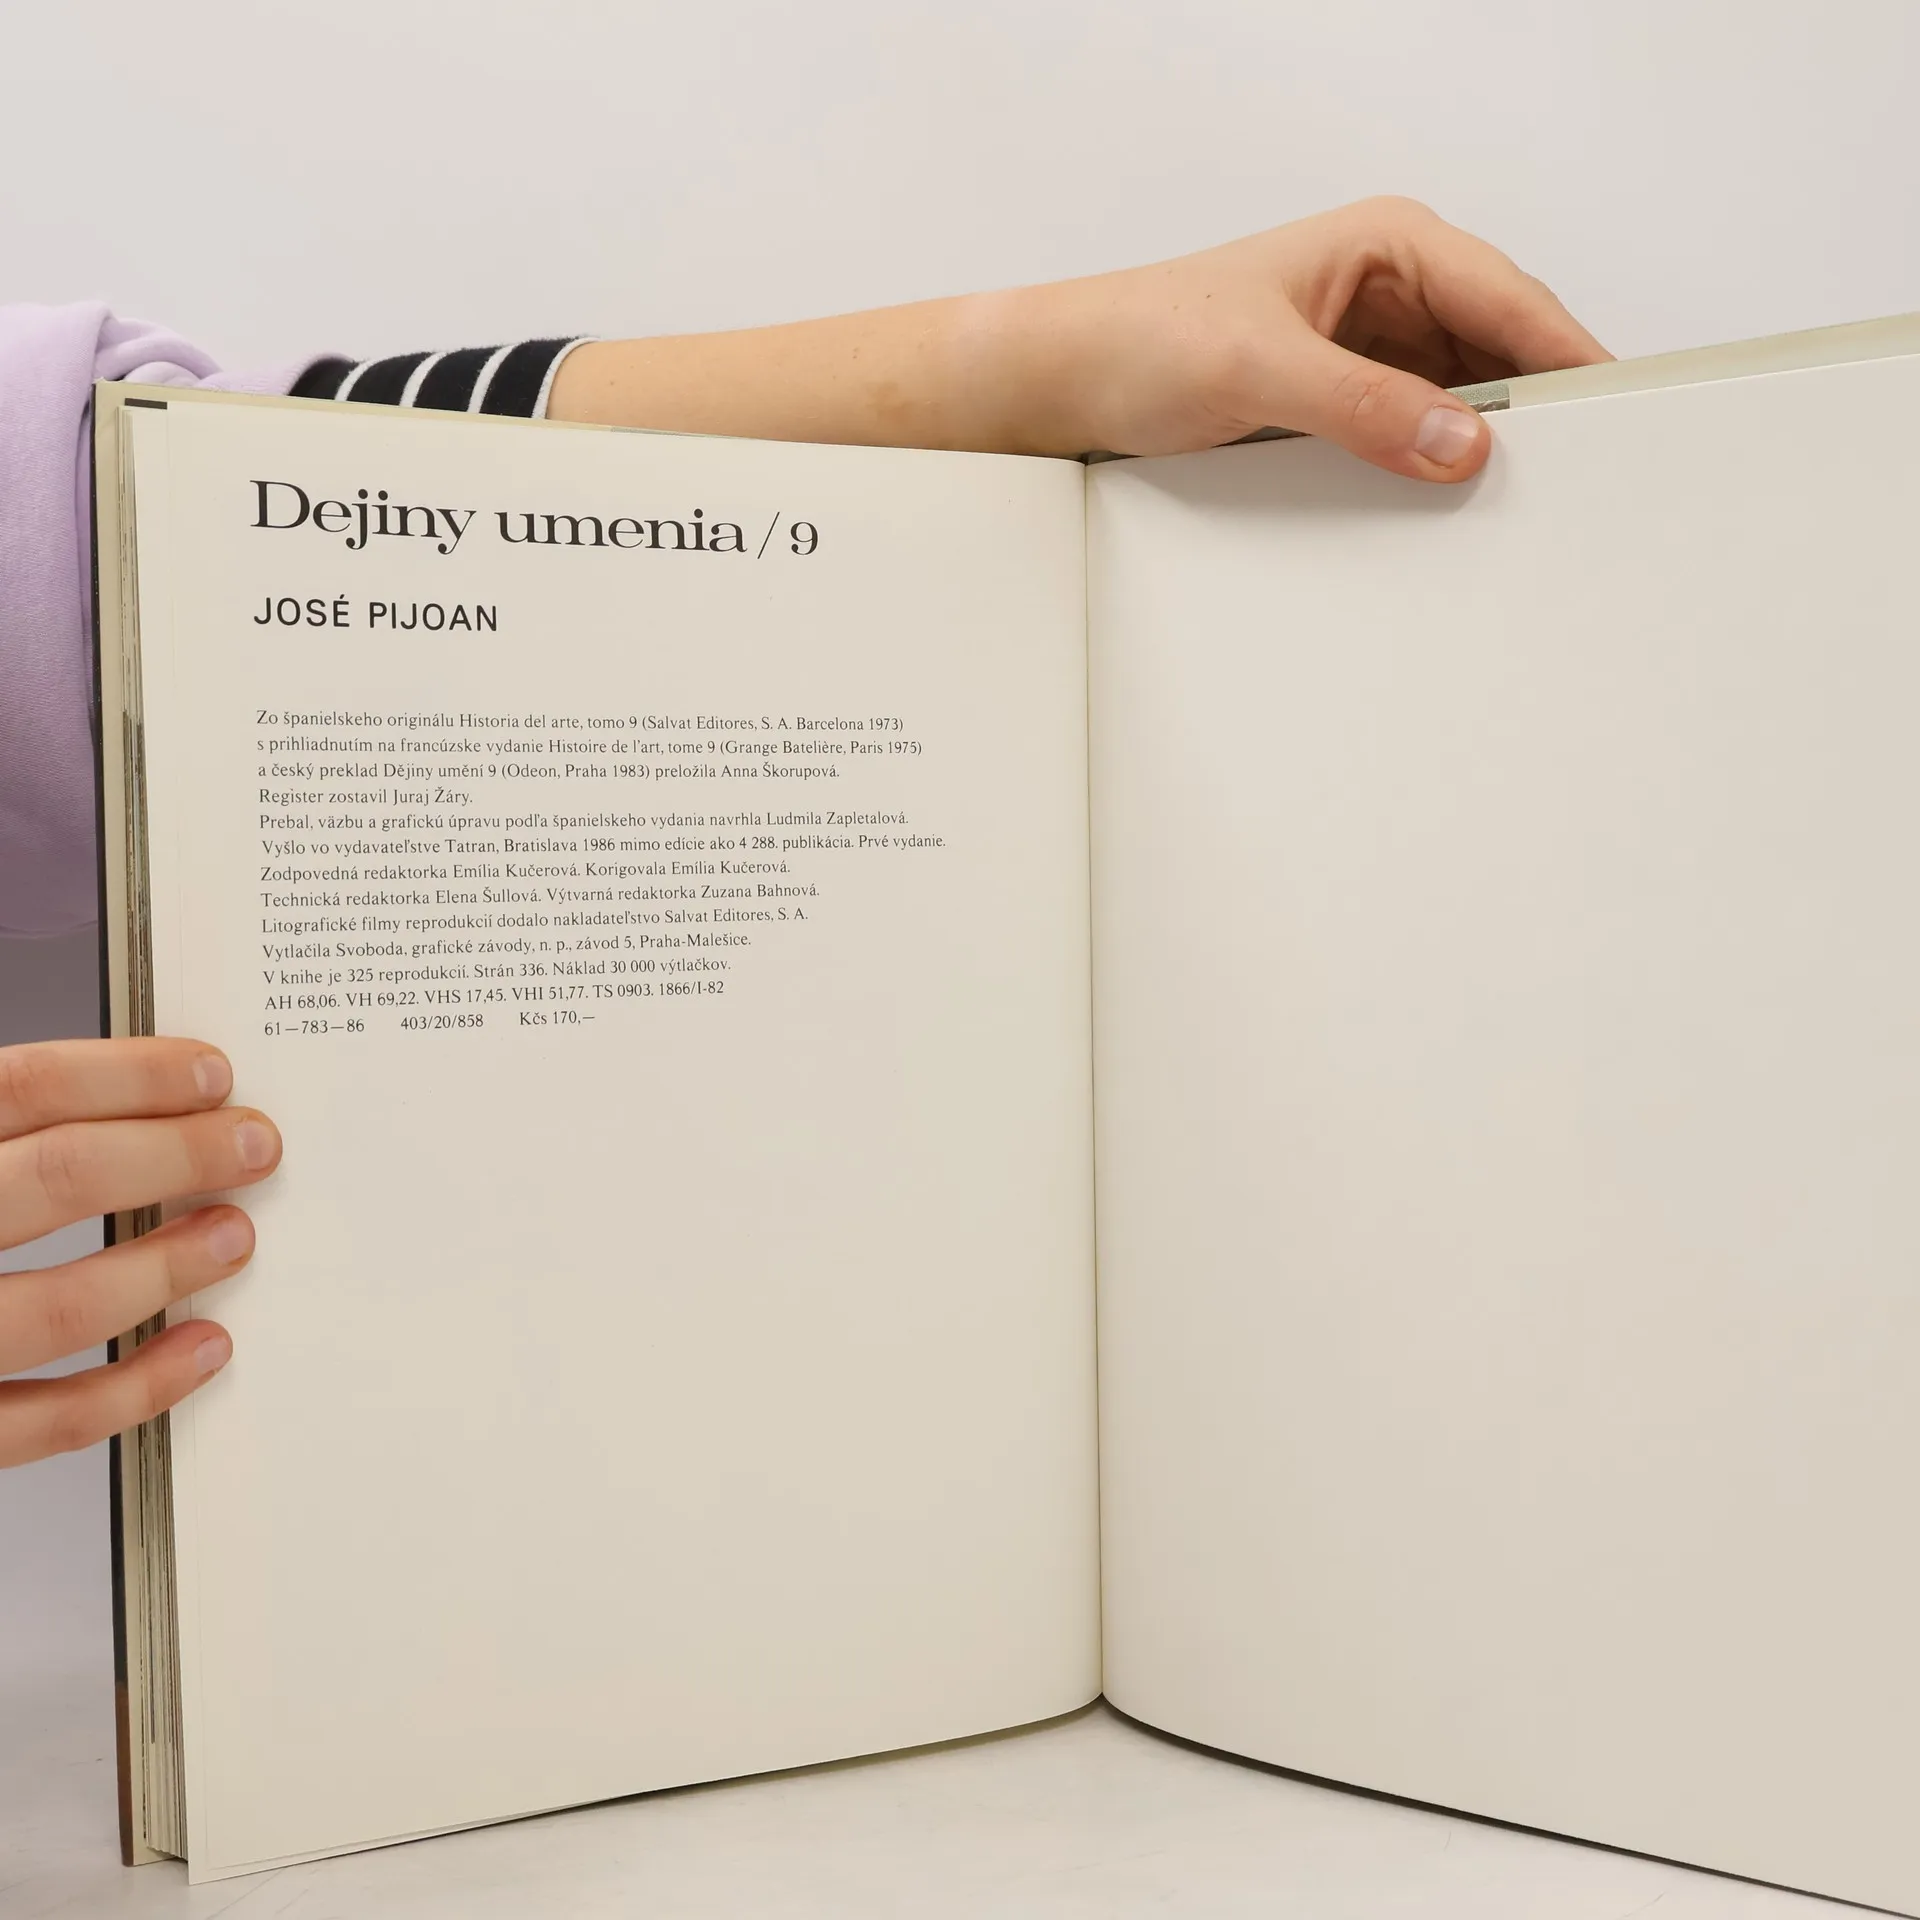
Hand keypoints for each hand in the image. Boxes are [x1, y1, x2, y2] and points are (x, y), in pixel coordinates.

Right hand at [0, 1039, 280, 1467]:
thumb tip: (114, 1097)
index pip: (22, 1087)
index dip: (132, 1075)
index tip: (211, 1077)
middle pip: (62, 1177)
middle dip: (181, 1156)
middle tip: (255, 1145)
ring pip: (62, 1305)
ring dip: (168, 1264)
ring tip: (234, 1234)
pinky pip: (45, 1424)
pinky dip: (138, 1387)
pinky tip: (201, 1347)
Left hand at [1023, 196, 1609, 474]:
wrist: (1066, 384)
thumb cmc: (1141, 340)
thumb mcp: (1257, 372)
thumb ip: (1362, 406)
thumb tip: (1459, 441)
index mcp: (1388, 245)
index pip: (1512, 301)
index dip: (1571, 361)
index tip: (1618, 418)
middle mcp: (1391, 291)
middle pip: (1504, 353)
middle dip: (1540, 413)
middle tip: (1582, 480)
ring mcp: (1372, 351)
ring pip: (1467, 402)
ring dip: (1489, 449)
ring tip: (1525, 504)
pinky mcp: (1346, 405)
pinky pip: (1418, 436)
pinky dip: (1439, 469)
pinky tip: (1452, 509)